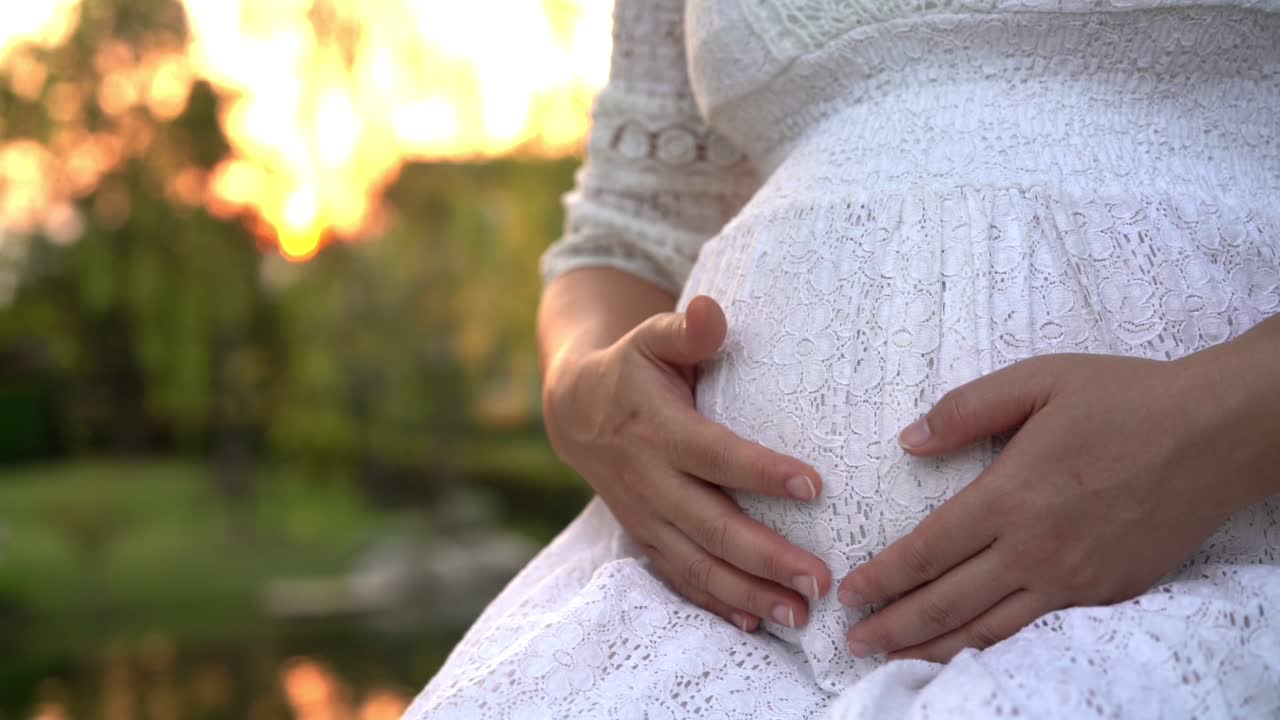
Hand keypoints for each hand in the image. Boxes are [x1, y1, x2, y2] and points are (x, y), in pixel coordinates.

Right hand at [543, 295, 831, 631]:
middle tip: (820, 580)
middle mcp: (650, 480)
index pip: (715, 455)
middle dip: (766, 557)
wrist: (575, 411)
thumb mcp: (649, 338)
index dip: (761, 472)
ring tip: (799, 614)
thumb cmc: (632, 369)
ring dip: (748, 592)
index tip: (814, 486)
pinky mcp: (646, 537)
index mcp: (658, 429)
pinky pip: (680, 577)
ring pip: (697, 564)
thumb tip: (713, 313)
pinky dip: (716, 603)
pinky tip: (755, 622)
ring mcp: (646, 516)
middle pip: (712, 525)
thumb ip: (685, 330)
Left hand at [837, 347, 1275, 661]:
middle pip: (946, 604)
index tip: (850, 592)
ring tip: (895, 659)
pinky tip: (971, 649)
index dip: (882, 578)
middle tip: (853, 641)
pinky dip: (995, 648)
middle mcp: (1035, 550)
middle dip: (893, 628)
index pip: (925, 553)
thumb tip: (908, 440)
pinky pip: (1038, 631)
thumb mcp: (1037, 380)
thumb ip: (965, 410)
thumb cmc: (1124, 399)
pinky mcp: (1108, 594)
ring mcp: (1074, 581)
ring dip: (934, 649)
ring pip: (989, 631)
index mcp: (1009, 498)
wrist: (1215, 435)